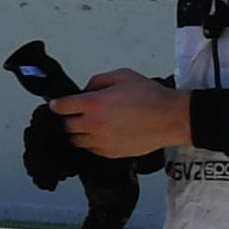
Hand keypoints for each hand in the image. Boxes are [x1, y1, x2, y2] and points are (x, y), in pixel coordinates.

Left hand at [52, 70, 188, 158]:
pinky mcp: (110, 153)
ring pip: (77, 140)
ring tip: (92, 124)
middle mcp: (93, 124)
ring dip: (80, 132)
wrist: (171, 118)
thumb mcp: (122, 76)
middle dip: (70, 117)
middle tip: (79, 113)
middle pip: (67, 125)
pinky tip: (103, 134)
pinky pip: (91, 149)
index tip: (57, 104)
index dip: (57, 104)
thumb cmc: (151, 96)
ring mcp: (101, 141)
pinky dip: (92, 142)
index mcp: (93, 104)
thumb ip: (98, 81)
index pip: (61, 107)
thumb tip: (85, 90)